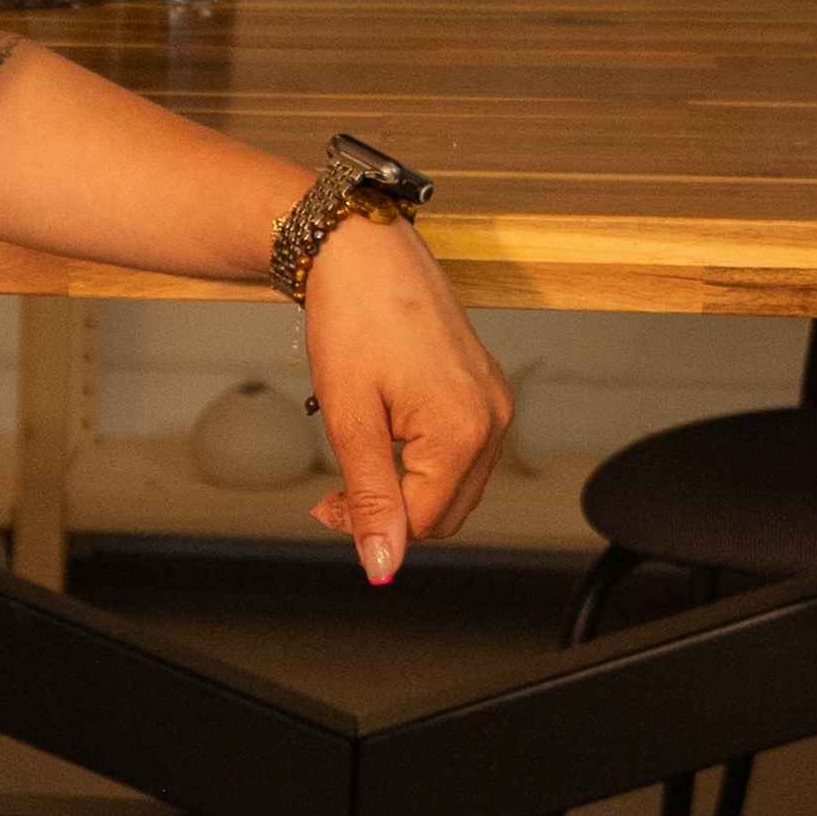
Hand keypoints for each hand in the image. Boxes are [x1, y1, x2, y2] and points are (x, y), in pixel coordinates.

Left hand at [299, 217, 512, 584]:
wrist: (363, 250)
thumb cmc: (354, 319)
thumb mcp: (350, 418)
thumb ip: (370, 497)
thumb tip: (382, 565)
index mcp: (464, 431)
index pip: (422, 523)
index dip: (368, 529)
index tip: (323, 507)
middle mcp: (493, 420)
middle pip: (445, 513)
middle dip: (389, 514)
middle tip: (332, 493)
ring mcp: (494, 403)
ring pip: (454, 486)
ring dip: (404, 489)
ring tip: (354, 460)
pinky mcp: (484, 390)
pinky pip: (459, 452)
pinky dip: (420, 462)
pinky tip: (383, 436)